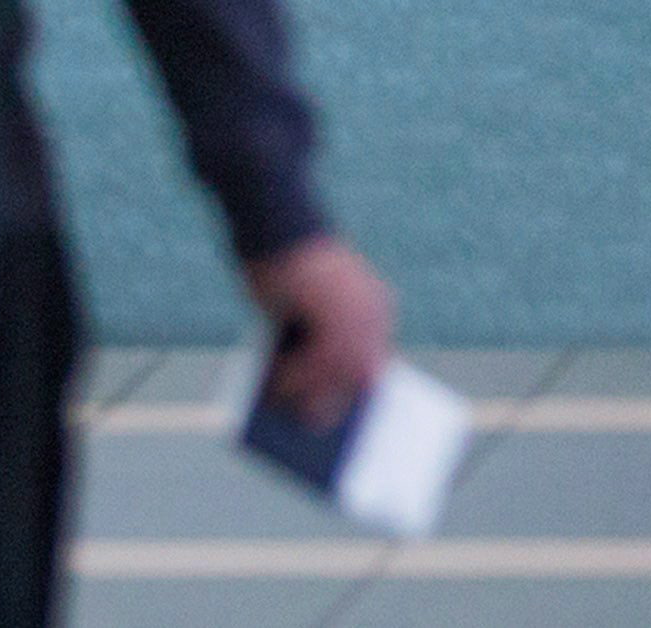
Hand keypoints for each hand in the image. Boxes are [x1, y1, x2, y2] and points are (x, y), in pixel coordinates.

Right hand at [241, 234, 397, 433]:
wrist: (280, 223)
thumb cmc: (286, 266)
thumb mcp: (304, 310)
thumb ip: (311, 345)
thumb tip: (310, 397)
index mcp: (376, 307)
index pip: (376, 361)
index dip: (360, 391)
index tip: (353, 421)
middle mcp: (377, 312)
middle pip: (363, 375)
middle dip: (337, 402)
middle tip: (315, 427)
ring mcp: (360, 314)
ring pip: (339, 375)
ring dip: (307, 392)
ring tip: (281, 405)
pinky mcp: (337, 314)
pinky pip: (316, 362)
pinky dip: (293, 377)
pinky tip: (273, 385)